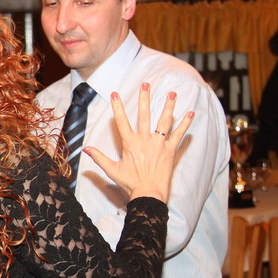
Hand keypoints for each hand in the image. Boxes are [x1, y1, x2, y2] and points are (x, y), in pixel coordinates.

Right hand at [86, 83, 193, 202]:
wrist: (148, 193)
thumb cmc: (130, 183)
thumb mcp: (112, 170)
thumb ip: (99, 157)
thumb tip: (86, 149)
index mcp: (130, 143)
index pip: (122, 121)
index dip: (118, 107)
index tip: (115, 94)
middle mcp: (144, 140)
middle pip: (145, 115)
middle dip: (145, 98)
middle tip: (147, 84)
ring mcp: (159, 144)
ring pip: (164, 121)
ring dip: (169, 106)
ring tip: (173, 93)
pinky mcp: (170, 150)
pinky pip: (179, 135)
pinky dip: (185, 124)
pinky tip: (191, 113)